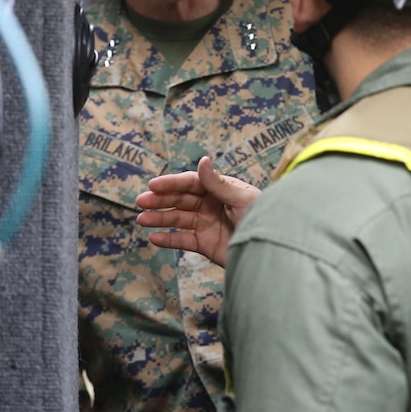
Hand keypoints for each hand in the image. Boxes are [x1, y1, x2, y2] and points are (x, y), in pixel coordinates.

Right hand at [135, 156, 261, 266]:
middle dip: (160, 200)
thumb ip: (219, 184)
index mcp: (222, 189)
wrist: (270, 251)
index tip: (153, 185)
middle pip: (181, 200)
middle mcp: (212, 204)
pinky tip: (154, 238)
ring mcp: (208, 224)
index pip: (192, 183)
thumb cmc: (263, 219)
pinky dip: (168, 239)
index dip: (172, 183)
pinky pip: (183, 240)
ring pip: (178, 219)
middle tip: (140, 202)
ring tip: (142, 220)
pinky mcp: (206, 243)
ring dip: (160, 218)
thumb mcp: (242, 200)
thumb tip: (203, 160)